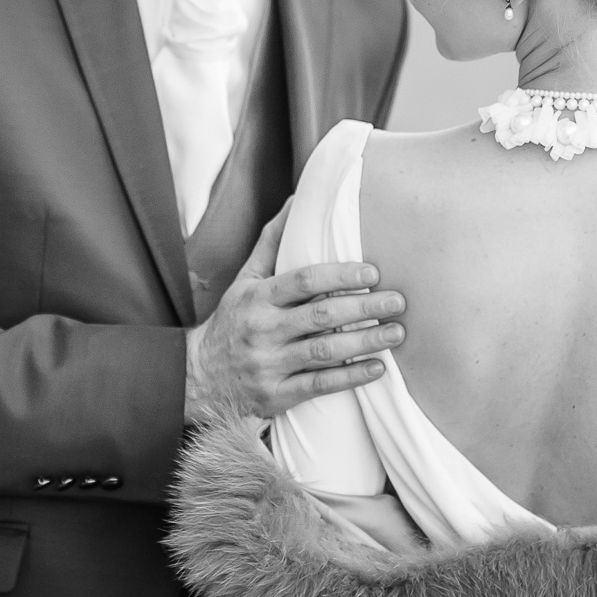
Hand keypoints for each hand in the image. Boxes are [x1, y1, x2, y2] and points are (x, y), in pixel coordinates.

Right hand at [184, 207, 404, 422]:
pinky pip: (319, 385)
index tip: (372, 272)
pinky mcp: (276, 395)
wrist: (199, 377)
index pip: (303, 281)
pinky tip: (376, 367)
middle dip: (363, 307)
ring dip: (365, 341)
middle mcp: (262, 330)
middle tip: (397, 301)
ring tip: (396, 333)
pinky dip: (350, 377)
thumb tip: (296, 201)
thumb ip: (273, 243)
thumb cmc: (234, 321)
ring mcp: (269, 364)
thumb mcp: (245, 280)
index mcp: (257, 298)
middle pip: (320, 315)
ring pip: (324, 351)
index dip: (340, 275)